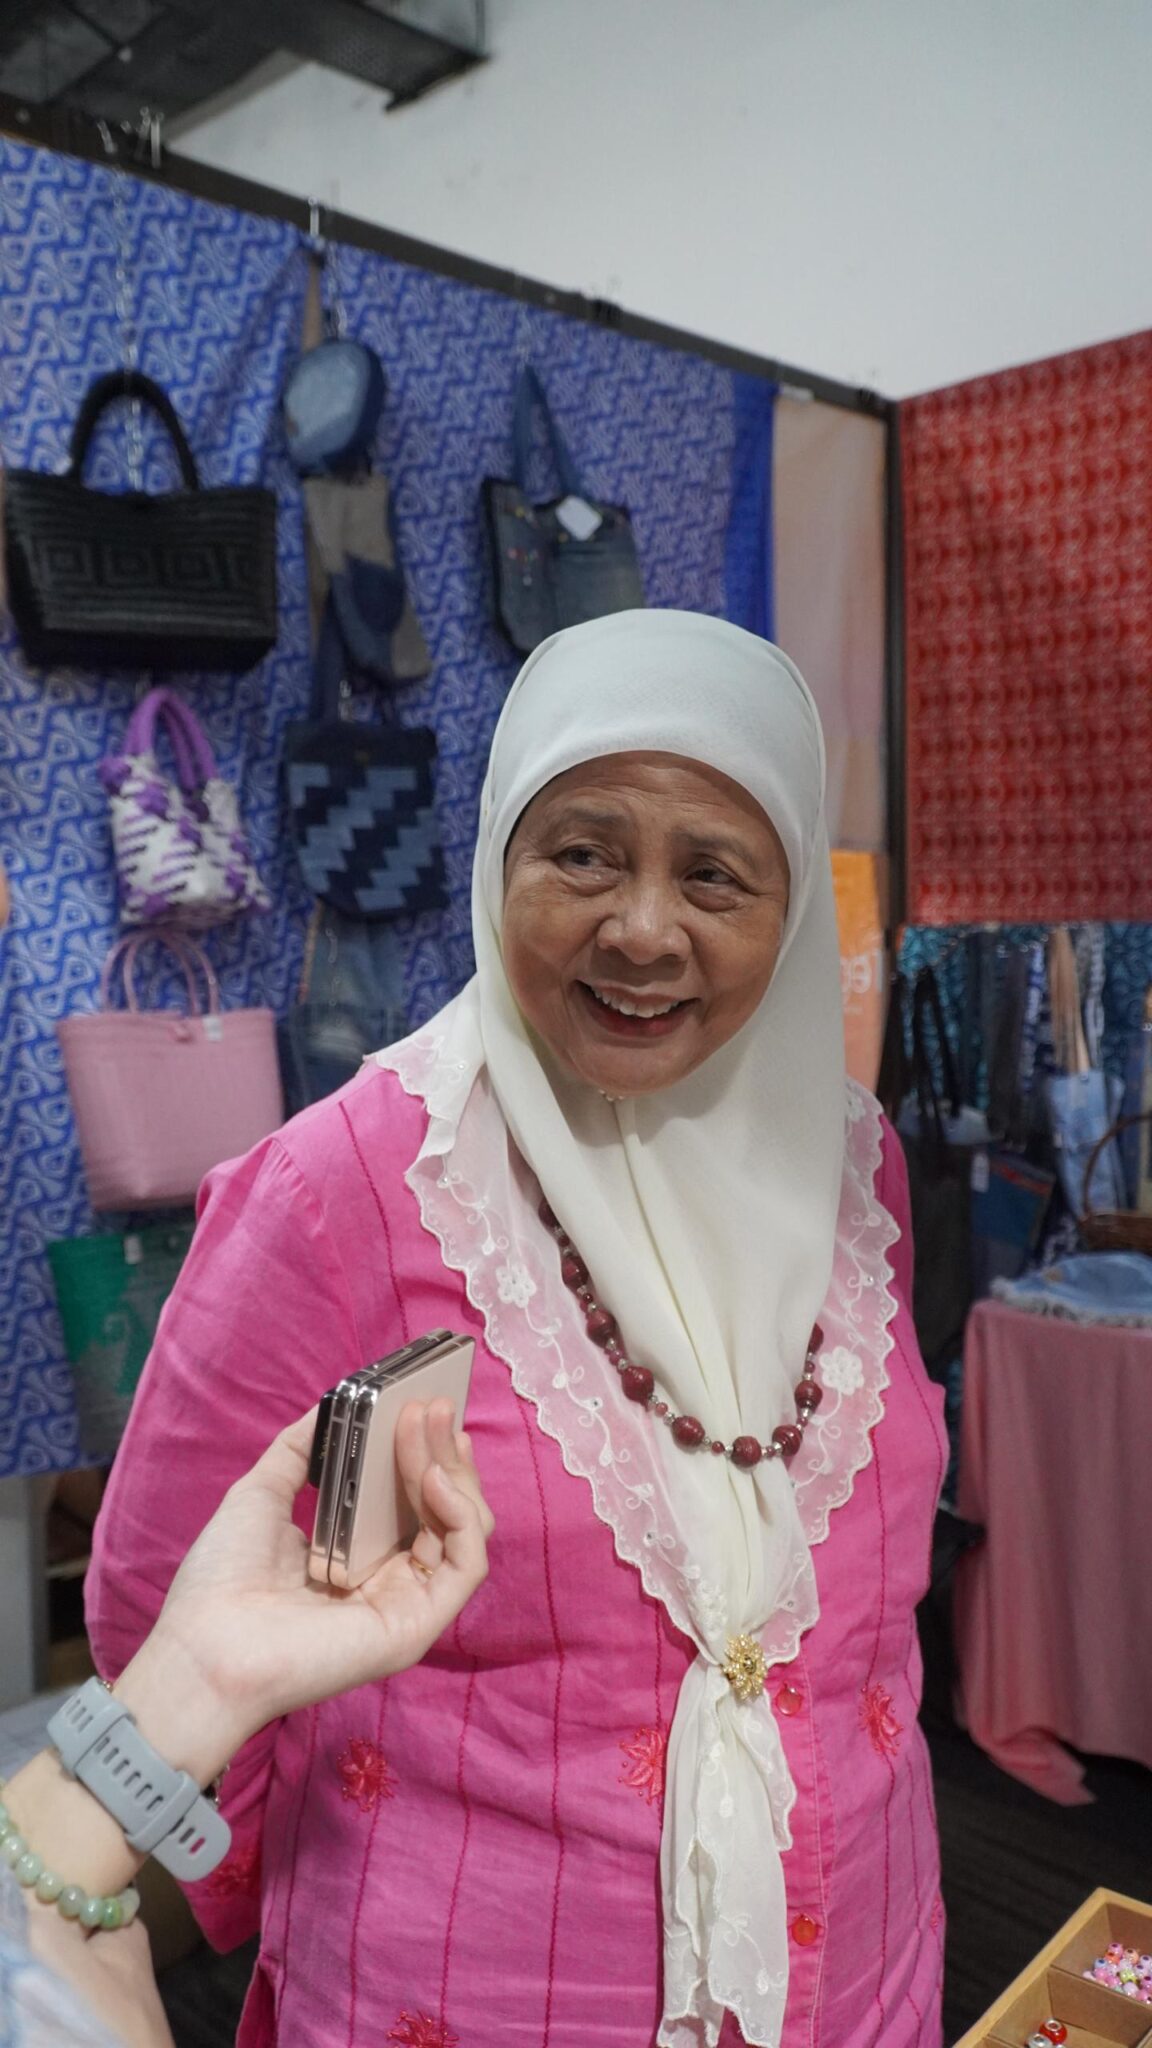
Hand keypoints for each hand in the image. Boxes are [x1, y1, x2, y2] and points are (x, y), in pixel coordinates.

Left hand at [115, 1398, 492, 1783]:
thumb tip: (331, 1402)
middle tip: (432, 1403)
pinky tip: (433, 1477)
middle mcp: (391, 1578)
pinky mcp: (417, 1624)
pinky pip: (466, 1565)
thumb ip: (301, 1450)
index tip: (423, 1403)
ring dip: (452, 1470)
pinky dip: (460, 1514)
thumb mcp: (261, 1494)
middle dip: (441, 1449)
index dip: (424, 1451)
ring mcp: (408, 1603)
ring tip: (425, 1426)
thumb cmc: (222, 1581)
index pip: (414, 1499)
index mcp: (359, 1554)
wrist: (203, 1647)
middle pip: (446, 1508)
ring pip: (464, 1529)